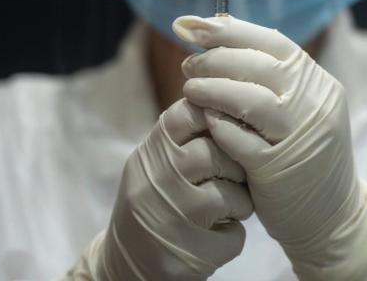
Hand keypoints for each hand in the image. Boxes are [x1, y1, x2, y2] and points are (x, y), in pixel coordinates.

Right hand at [67, 99, 252, 279]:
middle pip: (215, 151)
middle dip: (234, 164)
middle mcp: (159, 180)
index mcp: (150, 154)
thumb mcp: (153, 163)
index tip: (226, 127)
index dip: (214, 115)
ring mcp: (176, 216)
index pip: (187, 113)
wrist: (126, 264)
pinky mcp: (193, 250)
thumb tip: (222, 102)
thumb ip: (180, 137)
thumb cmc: (151, 202)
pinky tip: (217, 233)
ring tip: (229, 206)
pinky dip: (233, 233)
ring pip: (231, 193)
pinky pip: (235, 232)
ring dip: (239, 200)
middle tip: (233, 174)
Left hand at [173, 15, 366, 279]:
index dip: (231, 31)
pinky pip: (241, 140)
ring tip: (189, 89)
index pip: (273, 43)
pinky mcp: (278, 169)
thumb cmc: (301, 154)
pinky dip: (219, 125)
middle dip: (215, 59)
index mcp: (319, 84)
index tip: (194, 27)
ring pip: (251, 99)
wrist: (331, 217)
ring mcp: (299, 138)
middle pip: (259, 66)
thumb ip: (268, 75)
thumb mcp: (297, 109)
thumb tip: (218, 28)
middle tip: (188, 64)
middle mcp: (315, 105)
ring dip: (212, 89)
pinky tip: (205, 120)